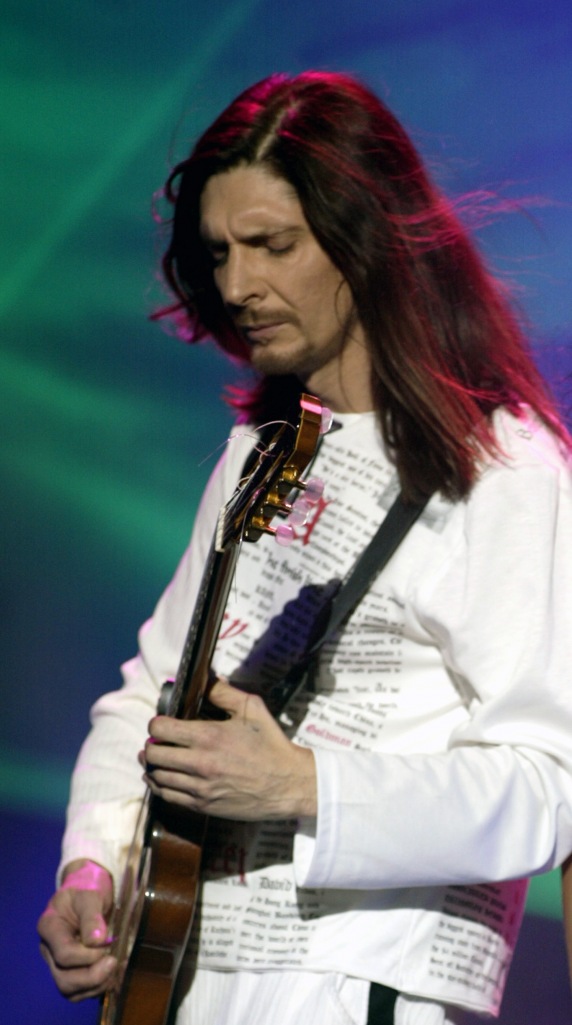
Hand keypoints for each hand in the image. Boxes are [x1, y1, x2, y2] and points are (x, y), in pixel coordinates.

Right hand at [37, 859, 115, 1000]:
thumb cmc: (86, 886)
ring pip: (70, 990)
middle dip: (92, 977)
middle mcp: (49, 949)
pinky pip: (80, 990)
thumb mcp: (90, 895)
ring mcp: (58, 962)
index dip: (87, 956)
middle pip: (64, 980)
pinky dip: (97, 988)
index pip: (63, 955)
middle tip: (113, 962)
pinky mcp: (71, 969)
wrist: (87, 887)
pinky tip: (114, 974)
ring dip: (96, 986)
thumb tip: (96, 941)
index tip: (107, 943)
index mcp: (49, 927)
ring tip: (115, 970)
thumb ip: (91, 916)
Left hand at [140, 679, 316, 819]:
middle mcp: (200, 763)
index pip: (160, 729)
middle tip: (157, 741)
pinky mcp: (202, 805)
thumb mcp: (252, 708)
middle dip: (151, 744)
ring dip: (152, 765)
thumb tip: (203, 678)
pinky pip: (167, 796)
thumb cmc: (271, 744)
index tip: (161, 723)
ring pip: (157, 776)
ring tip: (156, 758)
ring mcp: (200, 787)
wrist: (288, 784)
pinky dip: (158, 785)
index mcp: (210, 736)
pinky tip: (160, 777)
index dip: (156, 723)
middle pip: (153, 754)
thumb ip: (223, 692)